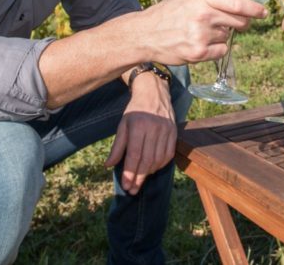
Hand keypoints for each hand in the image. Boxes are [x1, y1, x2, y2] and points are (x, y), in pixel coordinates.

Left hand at [105, 74, 175, 194]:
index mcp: (138, 126)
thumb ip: (117, 146)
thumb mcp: (122, 125)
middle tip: (132, 190)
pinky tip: (152, 169)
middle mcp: (154, 128)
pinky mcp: (174, 132)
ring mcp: (166, 130)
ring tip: (140, 180)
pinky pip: (169, 154)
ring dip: (149, 173)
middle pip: (147, 160)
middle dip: (139, 178)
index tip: (126, 186)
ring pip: (159, 159)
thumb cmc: (136, 110)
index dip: (130, 173)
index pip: (134, 155)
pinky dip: (160, 165)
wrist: (154, 92)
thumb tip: (109, 165)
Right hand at [135, 0, 267, 65]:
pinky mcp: (198, 53)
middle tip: (229, 21)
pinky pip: (221, 51)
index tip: (263, 11)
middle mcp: (203, 15)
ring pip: (229, 36)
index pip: (237, 2)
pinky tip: (202, 43)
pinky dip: (216, 49)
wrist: (145, 34)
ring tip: (203, 31)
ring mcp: (201, 35)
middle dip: (240, 22)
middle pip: (239, 21)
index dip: (254, 8)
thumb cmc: (169, 11)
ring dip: (222, 34)